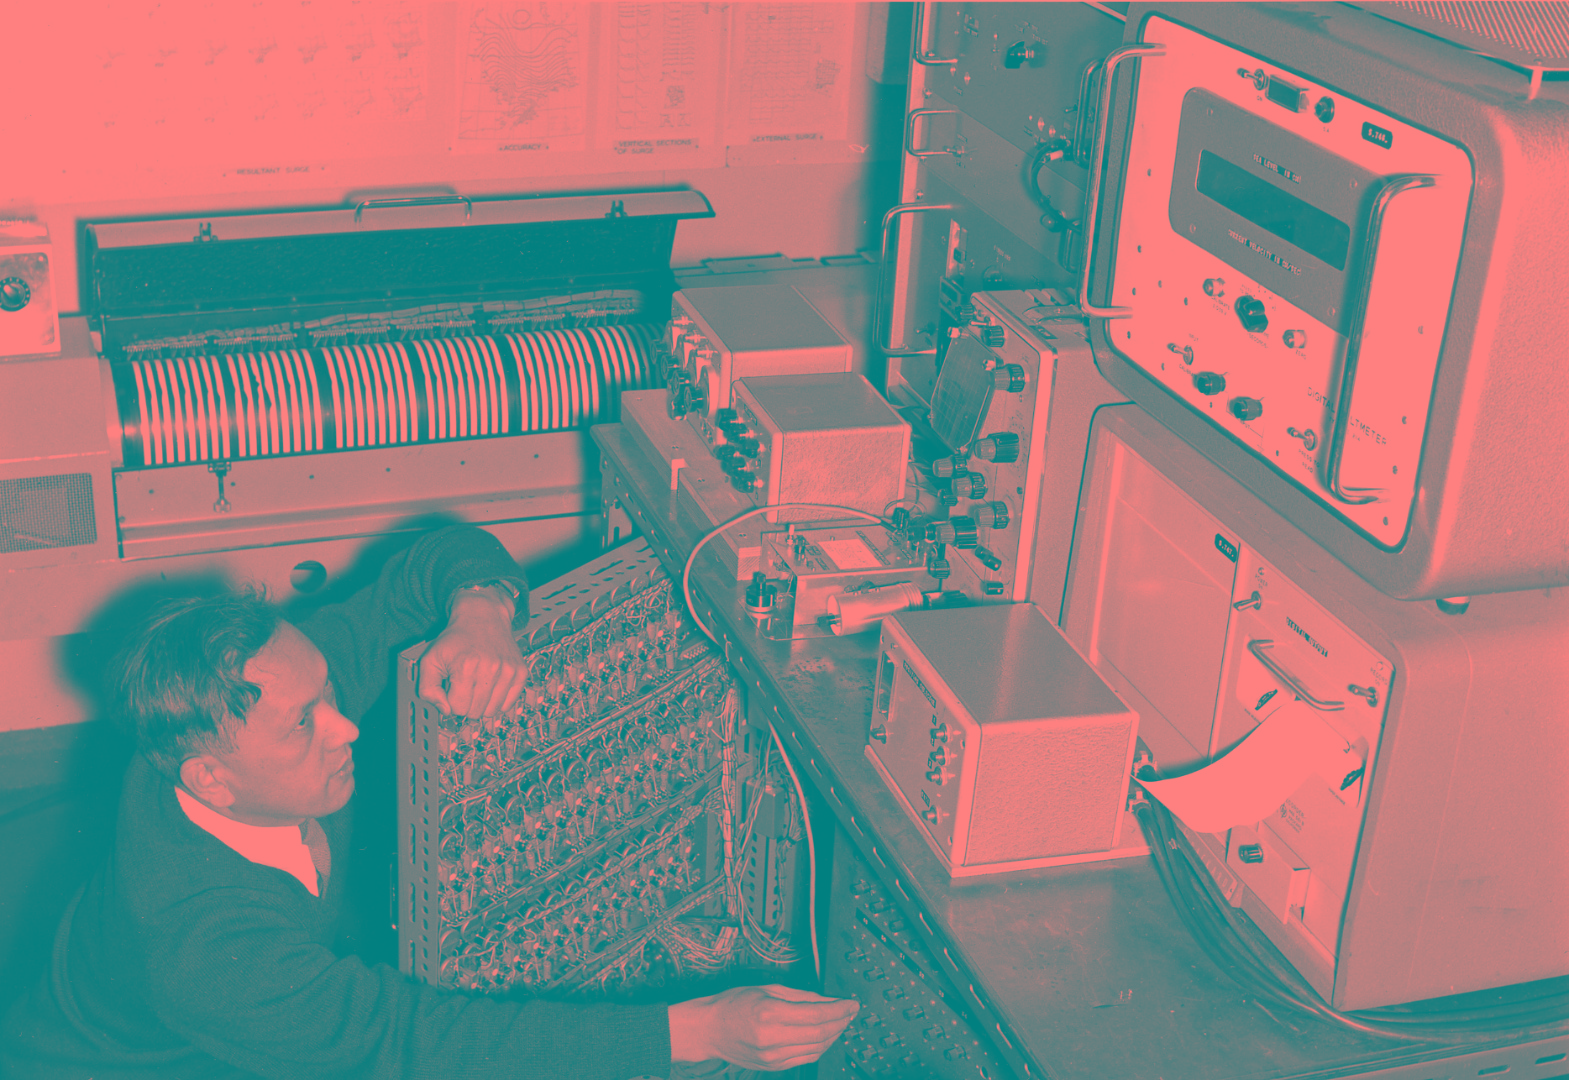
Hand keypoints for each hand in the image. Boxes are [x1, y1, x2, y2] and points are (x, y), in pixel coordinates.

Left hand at [416, 587, 525, 718]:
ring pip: (492, 711)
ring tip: (477, 685)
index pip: (457, 708)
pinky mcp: (520, 672)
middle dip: (466, 703)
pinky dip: (498, 700)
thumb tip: (445, 711)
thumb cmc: (456, 639)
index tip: (452, 687)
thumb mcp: (430, 659)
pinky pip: (508, 705)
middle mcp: (490, 669)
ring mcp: (508, 671)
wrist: (482, 616)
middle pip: (475, 713)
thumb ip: (428, 689)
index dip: (451, 701)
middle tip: (464, 685)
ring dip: (482, 703)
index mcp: (466, 666)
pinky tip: (490, 686)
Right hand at [668, 984, 858, 1070]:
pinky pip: (805, 1058)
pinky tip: (825, 1036)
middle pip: (820, 1034)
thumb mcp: (767, 989)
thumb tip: (826, 1000)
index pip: (817, 1014)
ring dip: (833, 1036)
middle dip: (841, 1022)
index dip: (839, 1009)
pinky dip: (820, 1047)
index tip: (851, 1003)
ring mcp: (773, 1056)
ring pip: (816, 1049)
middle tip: (850, 1012)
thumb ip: (799, 995)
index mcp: (770, 1012)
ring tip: (841, 1023)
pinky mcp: (773, 1066)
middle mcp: (772, 1037)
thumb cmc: (733, 1004)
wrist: (709, 1029)